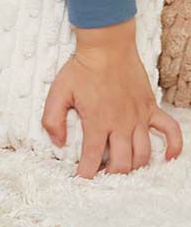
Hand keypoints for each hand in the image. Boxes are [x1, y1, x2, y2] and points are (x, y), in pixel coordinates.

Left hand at [42, 26, 183, 176]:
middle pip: (122, 162)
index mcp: (97, 122)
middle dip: (112, 175)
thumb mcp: (58, 92)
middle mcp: (120, 124)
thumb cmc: (81, 67)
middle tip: (103, 175)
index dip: (87, 173)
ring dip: (135, 166)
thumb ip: (52, 119)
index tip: (83, 180)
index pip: (93, 157)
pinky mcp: (150, 107)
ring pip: (143, 153)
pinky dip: (173, 146)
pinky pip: (170, 130)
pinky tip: (169, 158)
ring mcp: (138, 117)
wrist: (106, 45)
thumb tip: (58, 142)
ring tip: (124, 168)